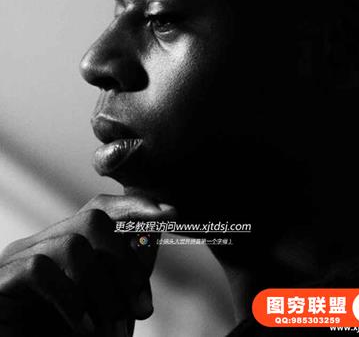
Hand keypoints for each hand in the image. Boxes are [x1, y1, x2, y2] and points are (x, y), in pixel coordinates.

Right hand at [0, 193, 175, 335]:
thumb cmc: (73, 336)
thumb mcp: (113, 301)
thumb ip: (131, 267)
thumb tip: (159, 225)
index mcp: (67, 241)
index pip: (102, 206)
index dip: (136, 206)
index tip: (170, 216)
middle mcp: (42, 242)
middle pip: (94, 219)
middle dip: (127, 264)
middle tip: (142, 309)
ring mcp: (17, 258)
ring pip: (74, 244)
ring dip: (105, 291)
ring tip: (114, 329)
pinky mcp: (1, 281)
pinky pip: (40, 270)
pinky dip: (71, 300)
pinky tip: (85, 328)